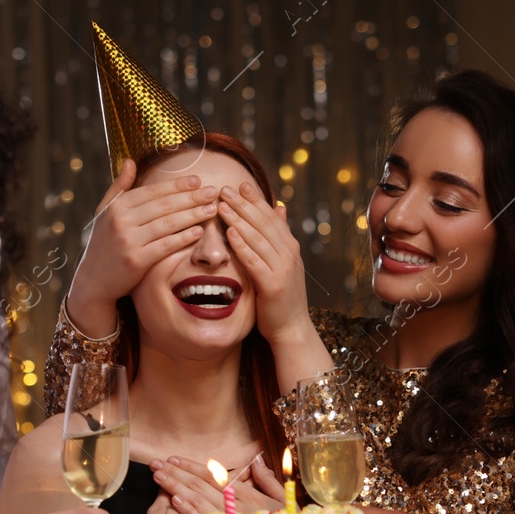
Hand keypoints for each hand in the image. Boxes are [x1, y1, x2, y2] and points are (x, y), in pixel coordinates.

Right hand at [66, 159, 219, 334]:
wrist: (93, 280)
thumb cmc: (104, 244)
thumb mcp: (105, 213)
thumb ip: (119, 187)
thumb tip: (129, 161)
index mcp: (116, 206)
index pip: (152, 191)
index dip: (177, 185)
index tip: (197, 180)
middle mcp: (121, 221)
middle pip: (164, 206)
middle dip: (192, 197)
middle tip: (213, 192)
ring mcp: (129, 241)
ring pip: (168, 224)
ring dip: (193, 215)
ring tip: (211, 209)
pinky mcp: (137, 261)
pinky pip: (166, 246)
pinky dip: (184, 238)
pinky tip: (198, 231)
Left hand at [152, 455, 281, 513]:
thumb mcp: (283, 502)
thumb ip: (268, 481)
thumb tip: (256, 461)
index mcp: (248, 496)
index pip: (214, 477)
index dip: (192, 466)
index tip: (174, 459)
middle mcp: (237, 506)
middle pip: (201, 485)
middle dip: (177, 472)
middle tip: (156, 464)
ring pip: (198, 500)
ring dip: (176, 487)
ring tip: (158, 476)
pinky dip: (189, 510)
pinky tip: (174, 500)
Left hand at [217, 181, 313, 347]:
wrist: (292, 329)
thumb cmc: (282, 298)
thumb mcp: (283, 263)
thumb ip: (279, 236)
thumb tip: (280, 207)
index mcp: (289, 247)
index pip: (270, 217)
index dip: (255, 200)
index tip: (239, 185)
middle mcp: (289, 254)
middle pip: (263, 223)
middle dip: (243, 204)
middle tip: (225, 188)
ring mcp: (283, 269)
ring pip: (257, 238)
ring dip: (238, 219)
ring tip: (222, 205)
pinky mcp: (273, 285)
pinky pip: (255, 261)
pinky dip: (242, 246)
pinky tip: (229, 234)